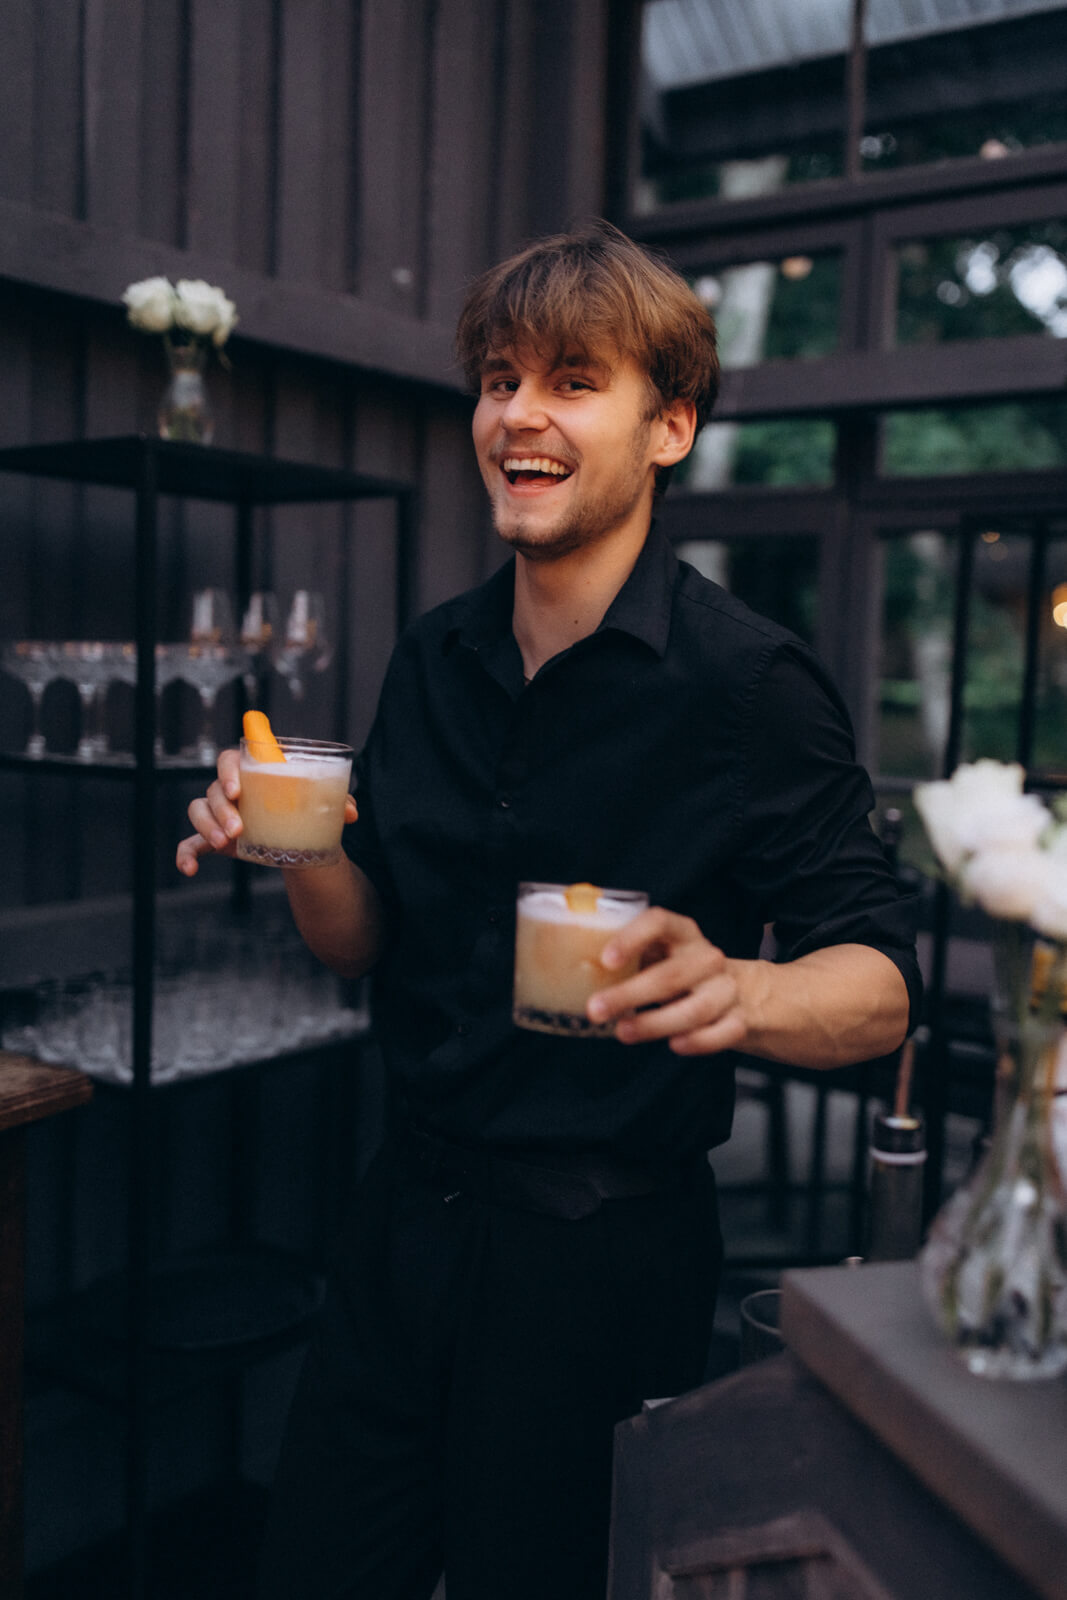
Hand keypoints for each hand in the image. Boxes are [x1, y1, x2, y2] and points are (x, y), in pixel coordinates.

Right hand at [175, 747, 357, 876]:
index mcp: (254, 773)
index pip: (232, 759)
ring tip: (226, 842)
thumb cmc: (306, 810)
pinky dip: (185, 854)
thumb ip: (337, 802)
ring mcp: (220, 815)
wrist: (298, 840)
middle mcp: (232, 791)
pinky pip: (190, 843)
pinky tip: (188, 869)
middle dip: (222, 808)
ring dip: (208, 826)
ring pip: (199, 810)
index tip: (238, 790)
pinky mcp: (213, 839)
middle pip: (214, 789)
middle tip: (239, 829)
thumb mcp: (322, 805)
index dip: (228, 771)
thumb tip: (350, 812)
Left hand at [586, 907, 746, 1055]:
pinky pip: (721, 1034)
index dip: (632, 938)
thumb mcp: (658, 956)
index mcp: (683, 933)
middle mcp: (706, 957)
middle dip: (629, 995)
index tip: (605, 960)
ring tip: (623, 1032)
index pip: (659, 922)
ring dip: (655, 1023)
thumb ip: (627, 962)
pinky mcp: (738, 1019)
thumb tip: (572, 973)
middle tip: (596, 1009)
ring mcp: (726, 989)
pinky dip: (698, 1042)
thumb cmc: (679, 971)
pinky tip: (675, 1045)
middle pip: (670, 975)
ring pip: (694, 1008)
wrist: (738, 992)